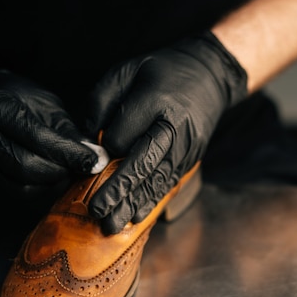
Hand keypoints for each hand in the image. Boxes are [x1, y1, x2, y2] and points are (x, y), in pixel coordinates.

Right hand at [0, 65, 103, 197]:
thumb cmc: (17, 100)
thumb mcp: (46, 105)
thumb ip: (68, 131)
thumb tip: (95, 155)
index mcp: (0, 109)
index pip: (39, 138)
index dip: (71, 153)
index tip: (96, 161)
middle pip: (27, 166)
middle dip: (62, 171)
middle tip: (83, 167)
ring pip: (22, 186)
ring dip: (53, 184)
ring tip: (70, 172)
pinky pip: (17, 194)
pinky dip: (41, 191)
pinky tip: (55, 180)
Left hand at [86, 31, 246, 233]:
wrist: (209, 75)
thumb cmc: (162, 72)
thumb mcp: (127, 70)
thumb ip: (102, 101)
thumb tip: (87, 138)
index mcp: (156, 100)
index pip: (123, 133)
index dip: (104, 149)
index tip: (94, 155)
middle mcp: (174, 126)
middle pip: (143, 163)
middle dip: (118, 190)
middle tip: (96, 211)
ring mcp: (186, 146)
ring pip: (156, 180)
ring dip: (133, 204)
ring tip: (111, 226)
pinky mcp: (191, 157)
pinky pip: (168, 183)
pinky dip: (150, 202)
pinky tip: (134, 217)